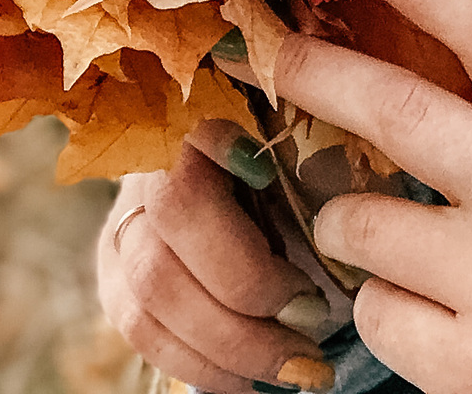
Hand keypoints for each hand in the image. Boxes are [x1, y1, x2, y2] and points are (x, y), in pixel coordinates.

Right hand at [98, 120, 348, 392]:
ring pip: (151, 292)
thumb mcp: (307, 113)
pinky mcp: (113, 269)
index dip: (221, 145)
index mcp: (200, 105)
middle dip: (246, 289)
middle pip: (172, 224)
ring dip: (228, 344)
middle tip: (315, 319)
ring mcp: (122, 216)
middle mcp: (148, 160)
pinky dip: (198, 364)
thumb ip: (317, 127)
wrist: (237, 140)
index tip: (269, 179)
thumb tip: (358, 173)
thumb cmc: (295, 131)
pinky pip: (140, 330)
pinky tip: (246, 379)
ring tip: (295, 367)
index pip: (193, 125)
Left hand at [287, 0, 471, 393]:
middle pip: (406, 115)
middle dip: (324, 74)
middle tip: (278, 52)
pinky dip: (383, 302)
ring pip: (365, 224)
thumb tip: (420, 7)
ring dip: (350, 216)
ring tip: (390, 232)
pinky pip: (374, 310)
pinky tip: (433, 309)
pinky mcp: (471, 369)